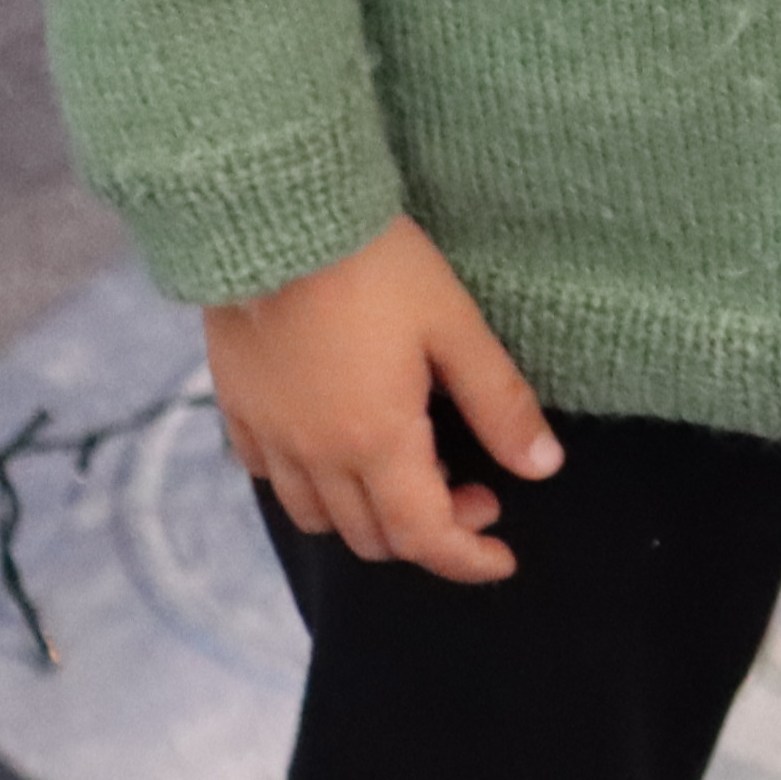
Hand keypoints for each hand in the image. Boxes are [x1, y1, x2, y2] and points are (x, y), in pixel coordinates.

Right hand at [204, 219, 561, 583]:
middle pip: (373, 537)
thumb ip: (500, 404)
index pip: (425, 536)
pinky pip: (274, 480)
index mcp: (376, 442)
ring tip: (415, 470)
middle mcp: (315, 457)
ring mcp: (269, 438)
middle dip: (433, 531)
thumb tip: (542, 469)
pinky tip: (343, 449)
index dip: (468, 559)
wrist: (273, 220)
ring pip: (319, 519)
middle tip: (477, 490)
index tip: (503, 559)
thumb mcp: (456, 327)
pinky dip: (317, 488)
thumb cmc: (376, 267)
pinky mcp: (238, 413)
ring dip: (373, 516)